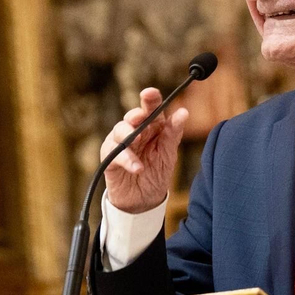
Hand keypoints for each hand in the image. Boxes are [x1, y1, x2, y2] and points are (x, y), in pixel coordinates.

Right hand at [101, 88, 187, 214]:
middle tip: (139, 117)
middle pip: (132, 116)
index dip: (150, 99)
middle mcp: (135, 131)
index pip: (151, 108)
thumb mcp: (168, 154)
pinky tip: (138, 168)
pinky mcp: (110, 158)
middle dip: (135, 114)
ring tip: (139, 142)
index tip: (150, 93)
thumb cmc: (157, 173)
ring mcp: (120, 143)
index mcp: (152, 127)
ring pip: (119, 130)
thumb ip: (174, 133)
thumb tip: (183, 112)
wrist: (143, 201)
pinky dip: (126, 159)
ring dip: (129, 135)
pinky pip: (114, 153)